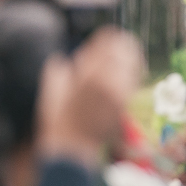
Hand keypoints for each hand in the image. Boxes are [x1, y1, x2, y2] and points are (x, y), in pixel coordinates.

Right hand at [38, 28, 144, 166]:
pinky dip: (133, 73)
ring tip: (129, 57)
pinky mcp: (125, 103)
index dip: (109, 37)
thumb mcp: (51, 92)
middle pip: (124, 48)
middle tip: (123, 45)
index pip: (106, 40)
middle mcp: (104, 78)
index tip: (109, 38)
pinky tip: (131, 74)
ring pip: (132, 62)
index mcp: (84, 71)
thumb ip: (57, 71)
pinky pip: (134, 80)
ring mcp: (117, 91)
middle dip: (123, 45)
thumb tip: (60, 59)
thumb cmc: (59, 122)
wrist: (73, 148)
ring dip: (131, 57)